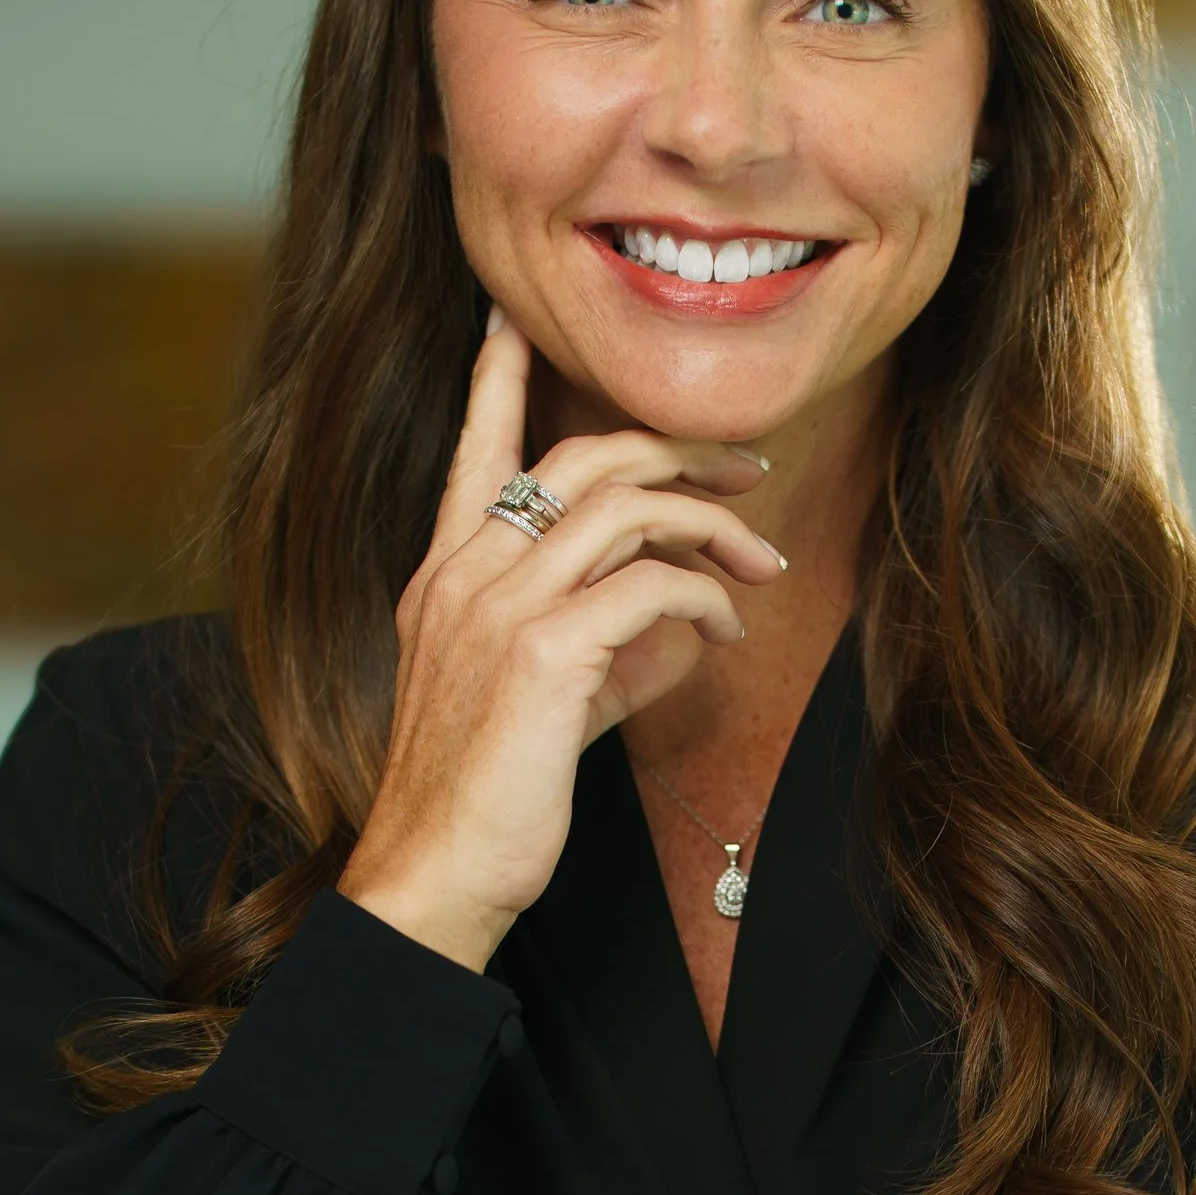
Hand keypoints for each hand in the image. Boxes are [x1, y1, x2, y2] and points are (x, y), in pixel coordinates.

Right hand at [339, 310, 782, 969]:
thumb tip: (683, 627)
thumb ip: (605, 653)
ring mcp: (499, 608)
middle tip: (747, 473)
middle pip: (583, 459)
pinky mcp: (542, 654)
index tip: (512, 319)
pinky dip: (703, 597)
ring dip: (712, 524)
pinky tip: (725, 631)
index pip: (475, 451)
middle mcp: (464, 575)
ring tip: (760, 564)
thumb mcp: (546, 707)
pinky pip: (650, 586)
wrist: (434, 875)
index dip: (497, 379)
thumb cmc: (486, 798)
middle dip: (678, 451)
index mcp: (445, 577)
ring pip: (626, 508)